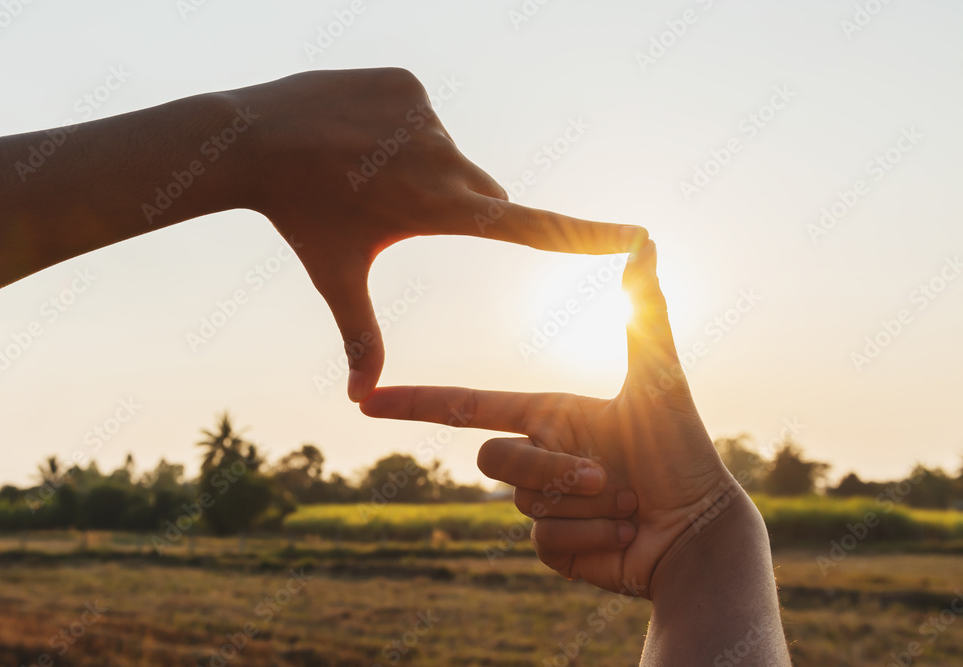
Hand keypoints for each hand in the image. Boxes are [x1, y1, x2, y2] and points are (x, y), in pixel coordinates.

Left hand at [236, 68, 646, 400]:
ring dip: (423, 168)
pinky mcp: (408, 84)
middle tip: (396, 208)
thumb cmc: (301, 219)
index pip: (529, 227)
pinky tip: (359, 136)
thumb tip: (359, 400)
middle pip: (482, 195)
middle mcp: (443, 159)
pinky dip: (403, 131)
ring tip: (364, 171)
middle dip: (458, 209)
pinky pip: (424, 118)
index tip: (636, 235)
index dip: (586, 235)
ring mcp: (426, 115)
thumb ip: (360, 337)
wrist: (251, 139)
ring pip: (449, 156)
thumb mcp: (337, 278)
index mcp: (437, 209)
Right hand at [359, 240, 737, 597]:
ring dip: (579, 504)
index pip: (468, 405)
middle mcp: (541, 456)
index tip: (367, 399)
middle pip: (494, 458)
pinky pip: (541, 543)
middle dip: (547, 469)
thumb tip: (646, 241)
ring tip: (627, 502)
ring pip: (520, 502)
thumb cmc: (684, 452)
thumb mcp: (659, 380)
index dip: (416, 402)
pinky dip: (587, 539)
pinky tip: (624, 536)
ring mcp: (544, 505)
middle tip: (608, 476)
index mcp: (549, 415)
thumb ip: (645, 313)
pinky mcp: (554, 547)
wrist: (699, 533)